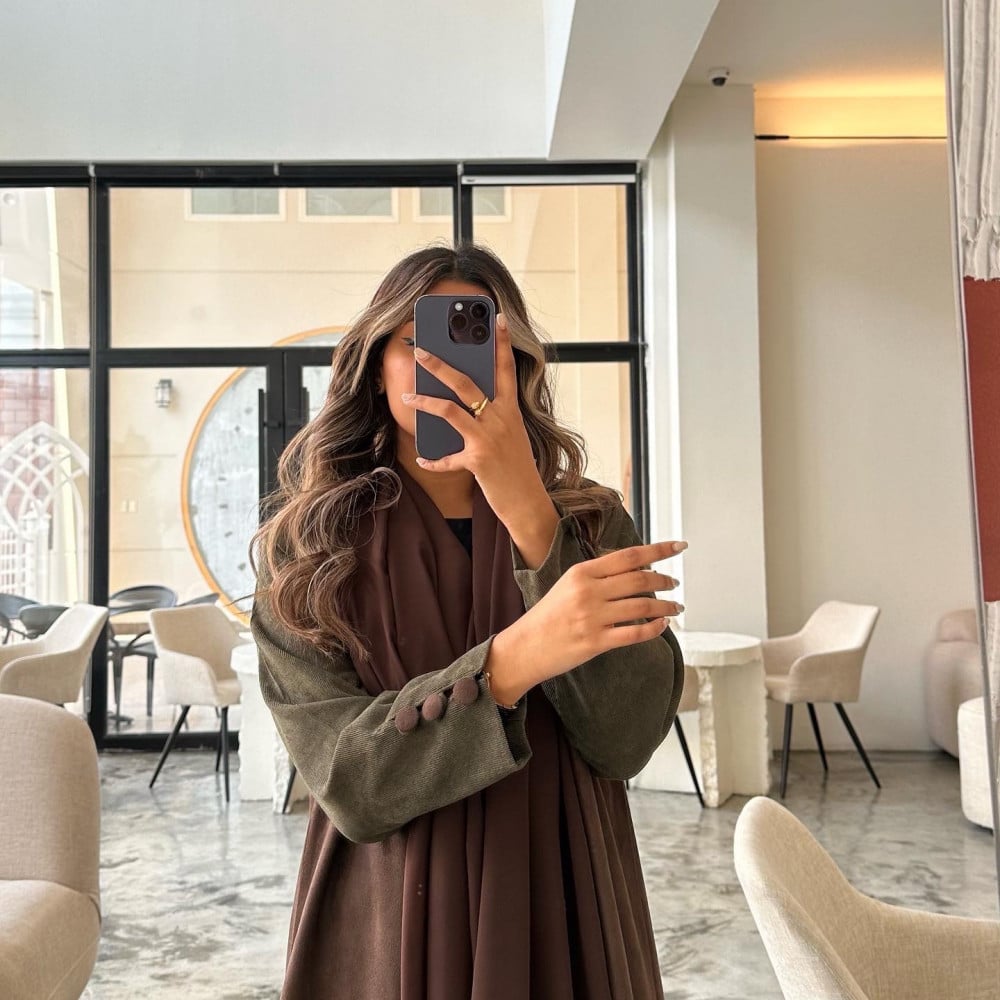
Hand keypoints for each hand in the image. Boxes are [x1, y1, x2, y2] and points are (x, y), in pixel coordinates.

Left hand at [401, 315, 552, 535]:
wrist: (528, 502)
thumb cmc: (516, 468)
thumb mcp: (510, 436)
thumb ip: (491, 418)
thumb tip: (460, 404)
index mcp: (510, 410)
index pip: (506, 369)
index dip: (502, 342)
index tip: (497, 318)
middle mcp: (501, 419)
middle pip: (467, 383)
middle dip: (441, 364)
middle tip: (422, 349)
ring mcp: (489, 438)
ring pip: (450, 410)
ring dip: (425, 401)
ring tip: (408, 396)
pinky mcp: (478, 459)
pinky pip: (447, 457)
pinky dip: (433, 460)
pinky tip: (423, 458)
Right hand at [487, 540, 685, 703]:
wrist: (525, 647)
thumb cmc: (548, 616)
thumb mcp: (568, 585)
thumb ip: (599, 575)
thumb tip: (635, 567)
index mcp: (582, 572)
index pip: (629, 556)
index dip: (658, 550)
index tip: (679, 546)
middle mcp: (588, 591)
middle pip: (639, 579)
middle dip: (664, 579)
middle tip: (675, 582)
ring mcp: (592, 617)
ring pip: (642, 606)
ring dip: (665, 606)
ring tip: (676, 607)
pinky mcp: (596, 642)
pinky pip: (635, 633)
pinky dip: (654, 629)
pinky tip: (662, 625)